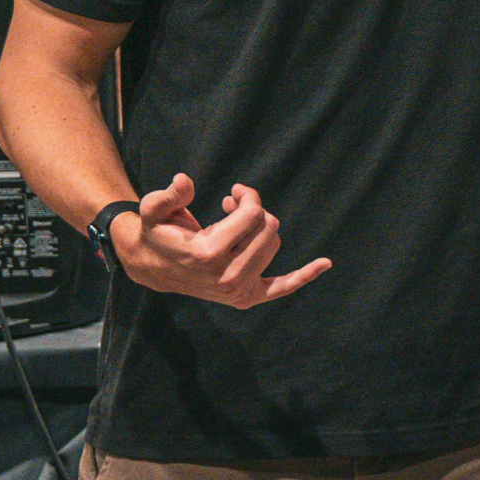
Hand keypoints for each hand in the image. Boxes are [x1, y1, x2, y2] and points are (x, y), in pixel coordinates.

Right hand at [113, 173, 330, 308]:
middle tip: (234, 203)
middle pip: (268, 227)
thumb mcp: (154, 209)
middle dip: (255, 209)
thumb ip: (170, 195)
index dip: (248, 196)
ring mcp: (238, 291)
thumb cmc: (158, 231)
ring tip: (237, 220)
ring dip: (262, 227)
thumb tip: (186, 181)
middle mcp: (227, 276)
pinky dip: (304, 275)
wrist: (154, 266)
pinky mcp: (246, 298)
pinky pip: (282, 287)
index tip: (234, 191)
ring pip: (274, 244)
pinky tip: (325, 263)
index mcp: (207, 254)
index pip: (252, 214)